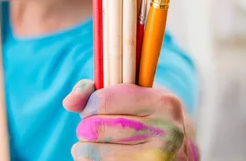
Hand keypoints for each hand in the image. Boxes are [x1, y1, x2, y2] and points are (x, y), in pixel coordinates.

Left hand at [63, 80, 198, 160]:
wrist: (177, 152)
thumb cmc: (143, 117)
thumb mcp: (128, 94)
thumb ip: (93, 90)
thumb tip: (68, 103)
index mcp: (162, 103)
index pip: (102, 101)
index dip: (88, 106)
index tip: (93, 109)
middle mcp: (166, 132)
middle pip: (95, 129)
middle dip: (85, 128)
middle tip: (95, 129)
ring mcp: (158, 159)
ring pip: (92, 153)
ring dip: (83, 149)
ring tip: (95, 144)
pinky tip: (102, 157)